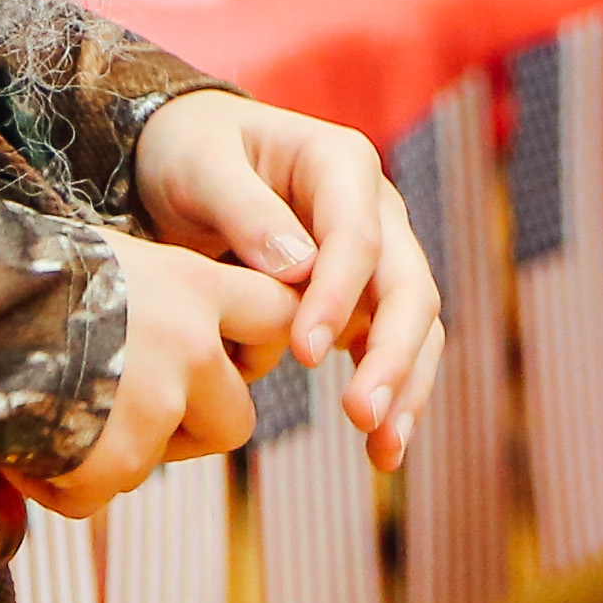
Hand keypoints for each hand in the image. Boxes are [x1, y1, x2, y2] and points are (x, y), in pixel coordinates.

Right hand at [38, 233, 296, 513]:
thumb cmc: (24, 274)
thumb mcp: (113, 259)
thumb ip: (164, 297)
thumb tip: (195, 332)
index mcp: (195, 287)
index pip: (280, 315)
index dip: (260, 345)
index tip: (233, 358)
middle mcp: (190, 345)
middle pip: (235, 419)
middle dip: (188, 431)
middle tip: (127, 413)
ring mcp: (157, 404)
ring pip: (160, 463)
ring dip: (117, 455)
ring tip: (59, 416)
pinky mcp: (116, 458)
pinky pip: (99, 494)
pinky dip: (61, 484)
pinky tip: (24, 443)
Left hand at [135, 91, 447, 461]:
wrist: (187, 155)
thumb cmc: (190, 151)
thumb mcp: (200, 165)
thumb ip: (244, 209)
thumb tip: (297, 269)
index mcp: (340, 163)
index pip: (359, 235)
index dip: (339, 295)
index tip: (304, 354)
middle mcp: (375, 209)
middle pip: (408, 283)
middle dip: (394, 354)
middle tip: (361, 415)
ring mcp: (376, 256)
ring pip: (415, 323)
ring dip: (406, 386)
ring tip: (384, 450)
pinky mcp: (364, 297)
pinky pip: (390, 346)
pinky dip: (391, 395)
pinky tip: (381, 451)